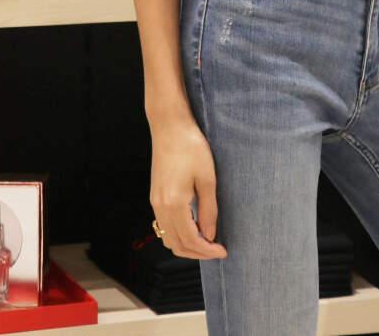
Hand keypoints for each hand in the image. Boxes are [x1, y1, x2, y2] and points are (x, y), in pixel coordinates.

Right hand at [150, 116, 227, 258]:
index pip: (190, 240)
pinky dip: (178, 234)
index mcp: (173, 204)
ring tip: (206, 241)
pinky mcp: (155, 196)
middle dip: (197, 253)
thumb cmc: (190, 146)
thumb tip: (209, 235)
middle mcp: (160, 207)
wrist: (170, 126)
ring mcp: (155, 202)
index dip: (207, 250)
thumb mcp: (206, 178)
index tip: (223, 251)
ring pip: (168, 237)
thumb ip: (208, 210)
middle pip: (176, 245)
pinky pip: (164, 226)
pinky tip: (193, 227)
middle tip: (216, 250)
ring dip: (186, 245)